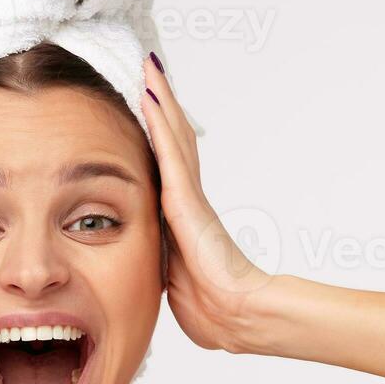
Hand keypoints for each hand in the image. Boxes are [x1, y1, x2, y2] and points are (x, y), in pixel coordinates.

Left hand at [140, 55, 271, 353]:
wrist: (236, 316)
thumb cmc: (213, 306)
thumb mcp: (176, 279)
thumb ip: (166, 261)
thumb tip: (160, 266)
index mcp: (183, 215)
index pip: (168, 161)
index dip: (159, 130)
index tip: (148, 102)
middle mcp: (188, 197)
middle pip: (174, 137)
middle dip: (161, 101)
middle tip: (150, 67)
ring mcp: (188, 196)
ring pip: (173, 135)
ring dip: (160, 99)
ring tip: (149, 67)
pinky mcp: (185, 200)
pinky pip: (169, 153)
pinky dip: (158, 122)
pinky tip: (149, 96)